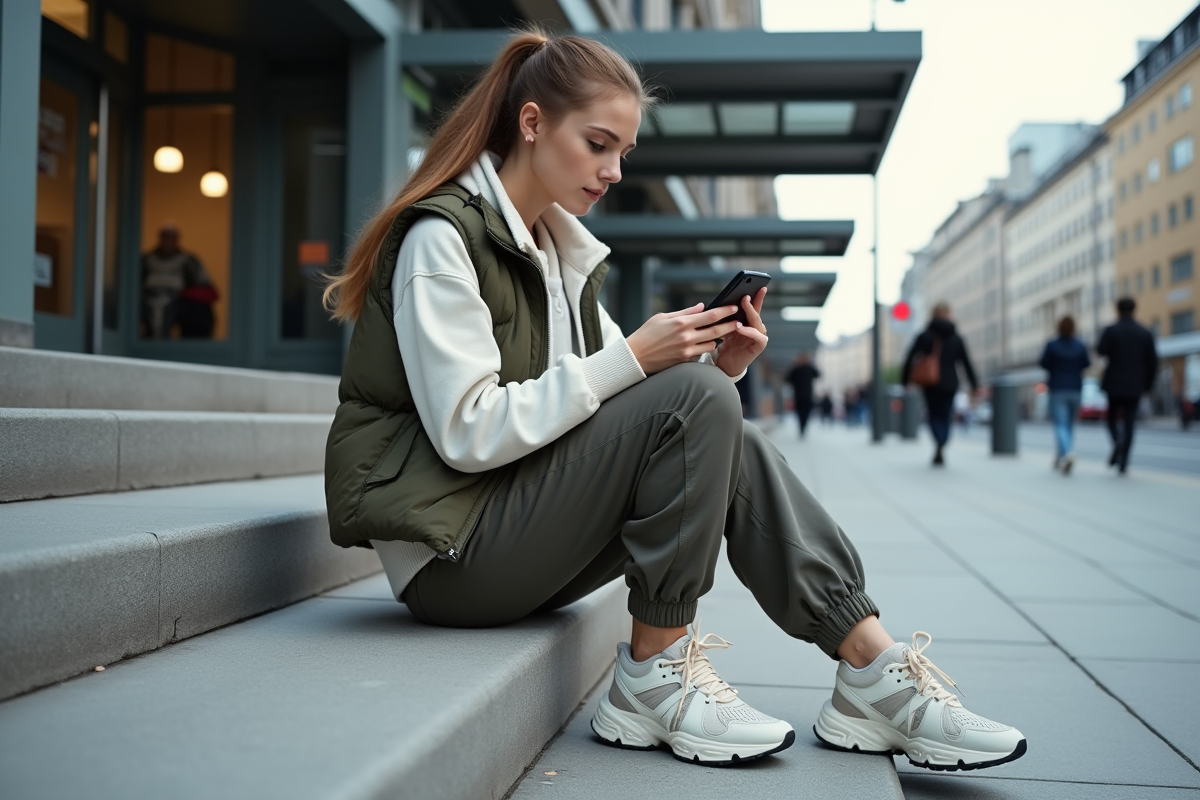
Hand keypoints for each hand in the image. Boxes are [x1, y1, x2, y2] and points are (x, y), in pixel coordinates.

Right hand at [626, 303, 740, 374]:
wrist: (635, 356)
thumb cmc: (646, 334)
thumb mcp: (663, 317)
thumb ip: (684, 312)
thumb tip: (702, 307)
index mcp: (681, 322)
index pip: (710, 315)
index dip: (725, 311)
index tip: (734, 307)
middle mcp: (686, 337)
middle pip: (716, 330)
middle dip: (730, 325)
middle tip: (739, 321)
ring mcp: (686, 350)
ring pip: (711, 344)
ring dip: (717, 339)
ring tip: (721, 333)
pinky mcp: (684, 361)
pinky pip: (701, 354)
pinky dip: (704, 348)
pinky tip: (705, 345)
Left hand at [713, 289, 768, 378]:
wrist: (724, 364)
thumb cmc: (723, 346)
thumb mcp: (723, 328)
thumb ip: (726, 318)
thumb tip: (719, 304)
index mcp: (748, 322)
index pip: (753, 307)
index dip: (756, 296)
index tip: (758, 285)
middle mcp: (756, 327)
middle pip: (756, 312)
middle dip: (752, 302)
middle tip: (745, 294)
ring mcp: (759, 336)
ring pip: (757, 322)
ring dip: (750, 313)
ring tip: (744, 304)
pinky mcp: (759, 346)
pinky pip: (757, 336)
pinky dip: (749, 331)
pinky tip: (740, 327)